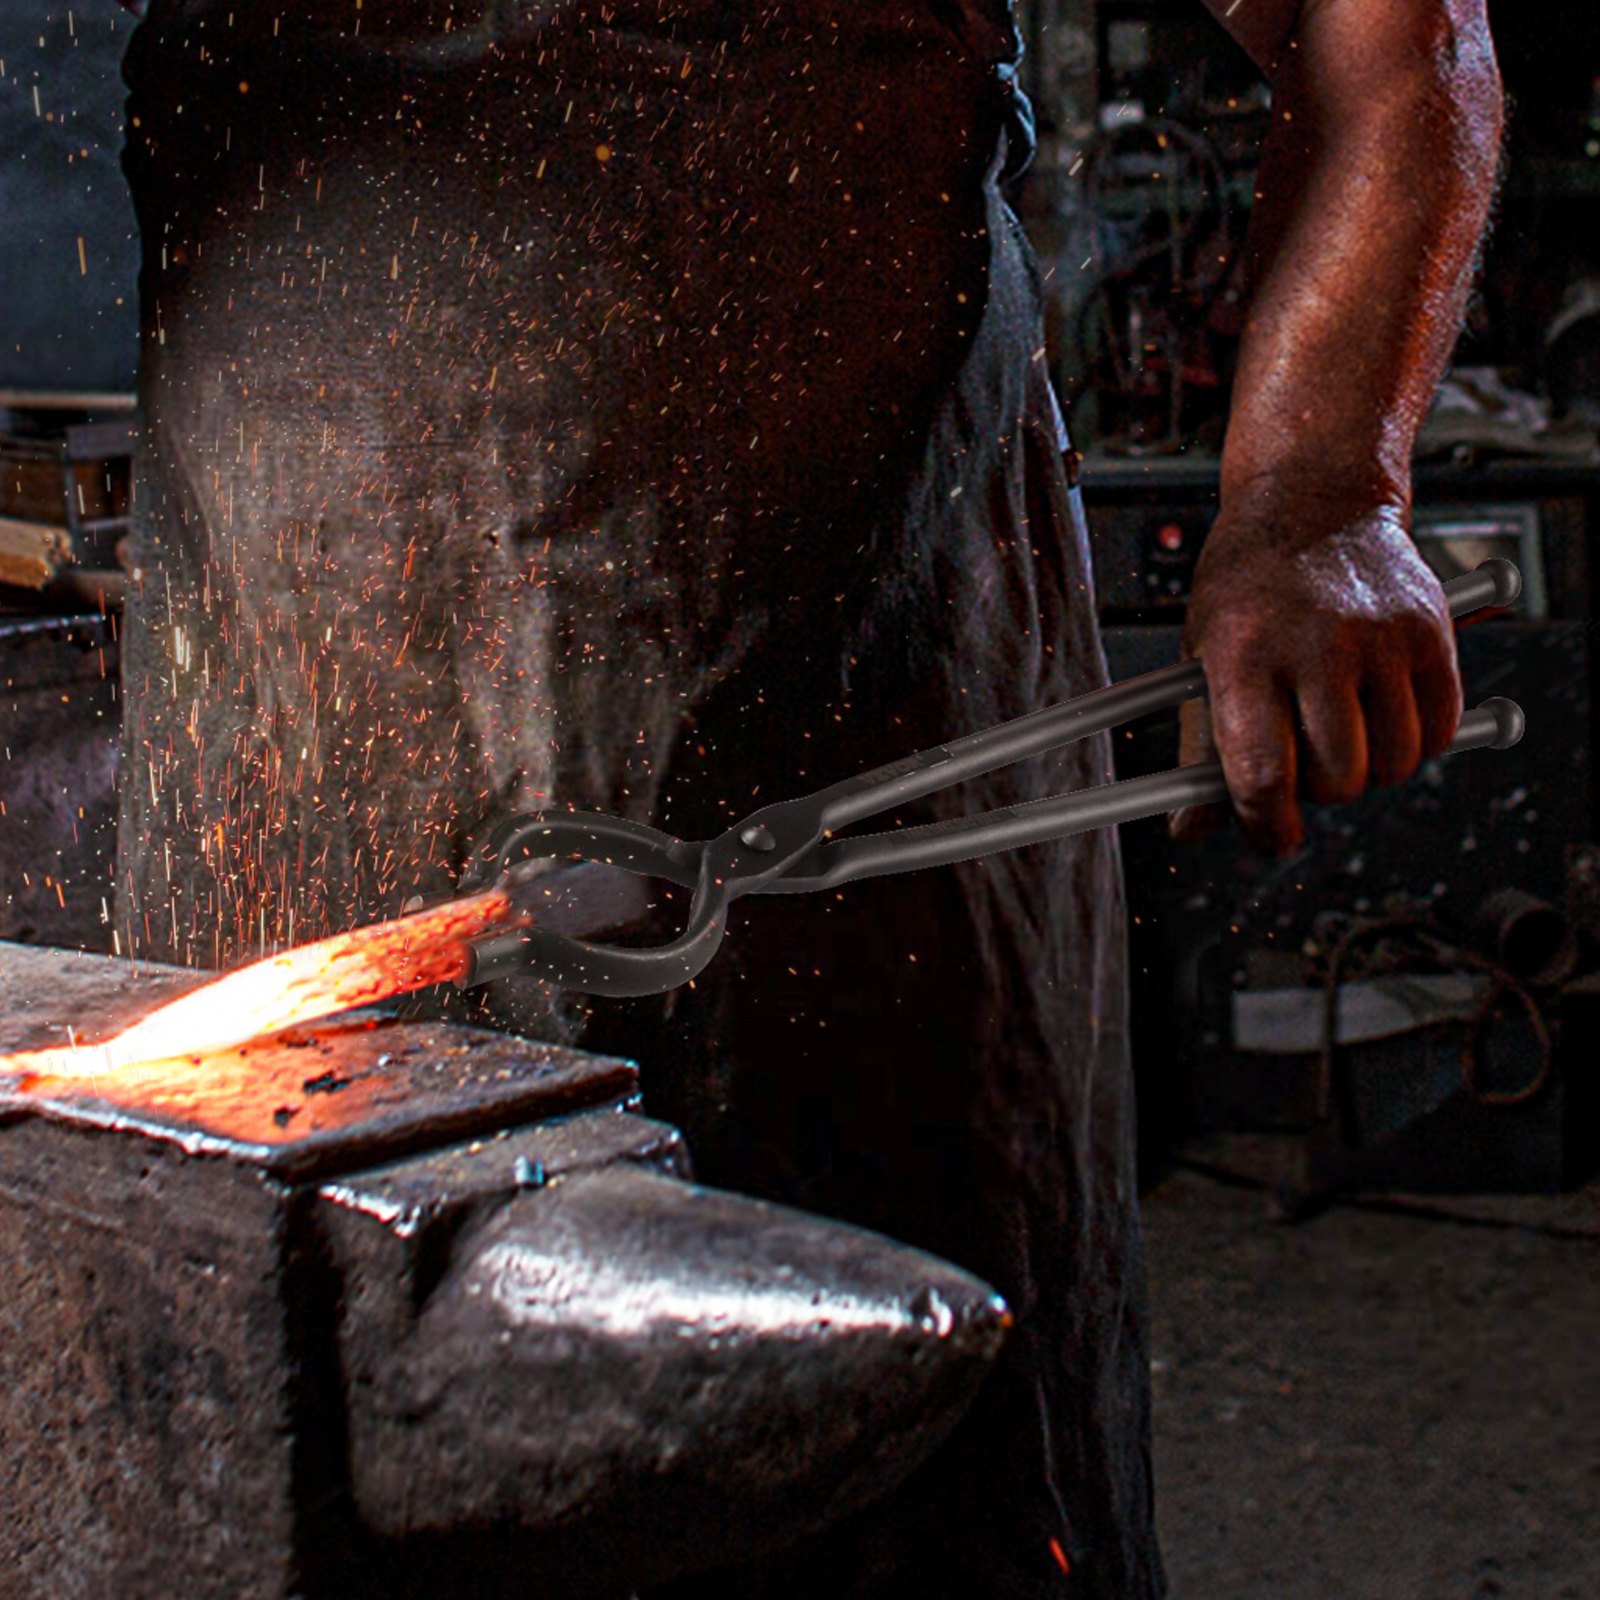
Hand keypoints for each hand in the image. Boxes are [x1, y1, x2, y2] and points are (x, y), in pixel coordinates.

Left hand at [1168, 507, 1463, 856]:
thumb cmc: (1248, 590)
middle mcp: (1315, 645)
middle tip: (1303, 763)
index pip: (1262, 773)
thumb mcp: (1202, 658)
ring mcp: (1380, 637)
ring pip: (1393, 763)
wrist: (1314, 502)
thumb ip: (1201, 748)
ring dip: (1369, 769)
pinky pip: (1439, 729)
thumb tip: (1190, 830)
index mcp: (1243, 656)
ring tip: (1340, 730)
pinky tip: (1381, 713)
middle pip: (1337, 778)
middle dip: (1319, 791)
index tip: (1270, 835)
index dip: (1267, 824)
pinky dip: (1415, 740)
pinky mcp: (1431, 632)